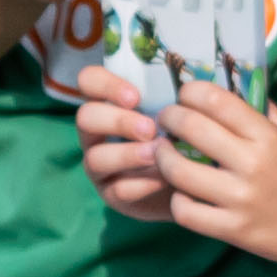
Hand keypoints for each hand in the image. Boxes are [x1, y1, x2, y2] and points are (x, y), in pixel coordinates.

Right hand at [73, 84, 176, 219]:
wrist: (190, 183)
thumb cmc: (180, 137)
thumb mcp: (176, 113)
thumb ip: (173, 98)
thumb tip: (188, 83)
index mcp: (109, 103)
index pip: (89, 81)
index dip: (105, 84)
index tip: (135, 96)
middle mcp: (96, 134)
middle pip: (85, 118)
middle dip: (118, 121)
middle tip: (150, 129)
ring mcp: (100, 166)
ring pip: (95, 158)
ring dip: (128, 154)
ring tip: (158, 154)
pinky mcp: (112, 195)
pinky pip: (117, 190)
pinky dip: (142, 184)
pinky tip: (164, 178)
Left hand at [155, 86, 276, 275]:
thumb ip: (266, 112)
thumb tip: (236, 85)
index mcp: (269, 136)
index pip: (217, 100)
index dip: (190, 92)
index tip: (184, 94)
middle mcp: (253, 164)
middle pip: (191, 128)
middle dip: (169, 119)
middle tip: (165, 120)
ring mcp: (242, 199)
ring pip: (179, 172)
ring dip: (163, 159)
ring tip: (164, 155)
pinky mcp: (235, 231)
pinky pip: (186, 211)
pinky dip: (179, 200)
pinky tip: (185, 194)